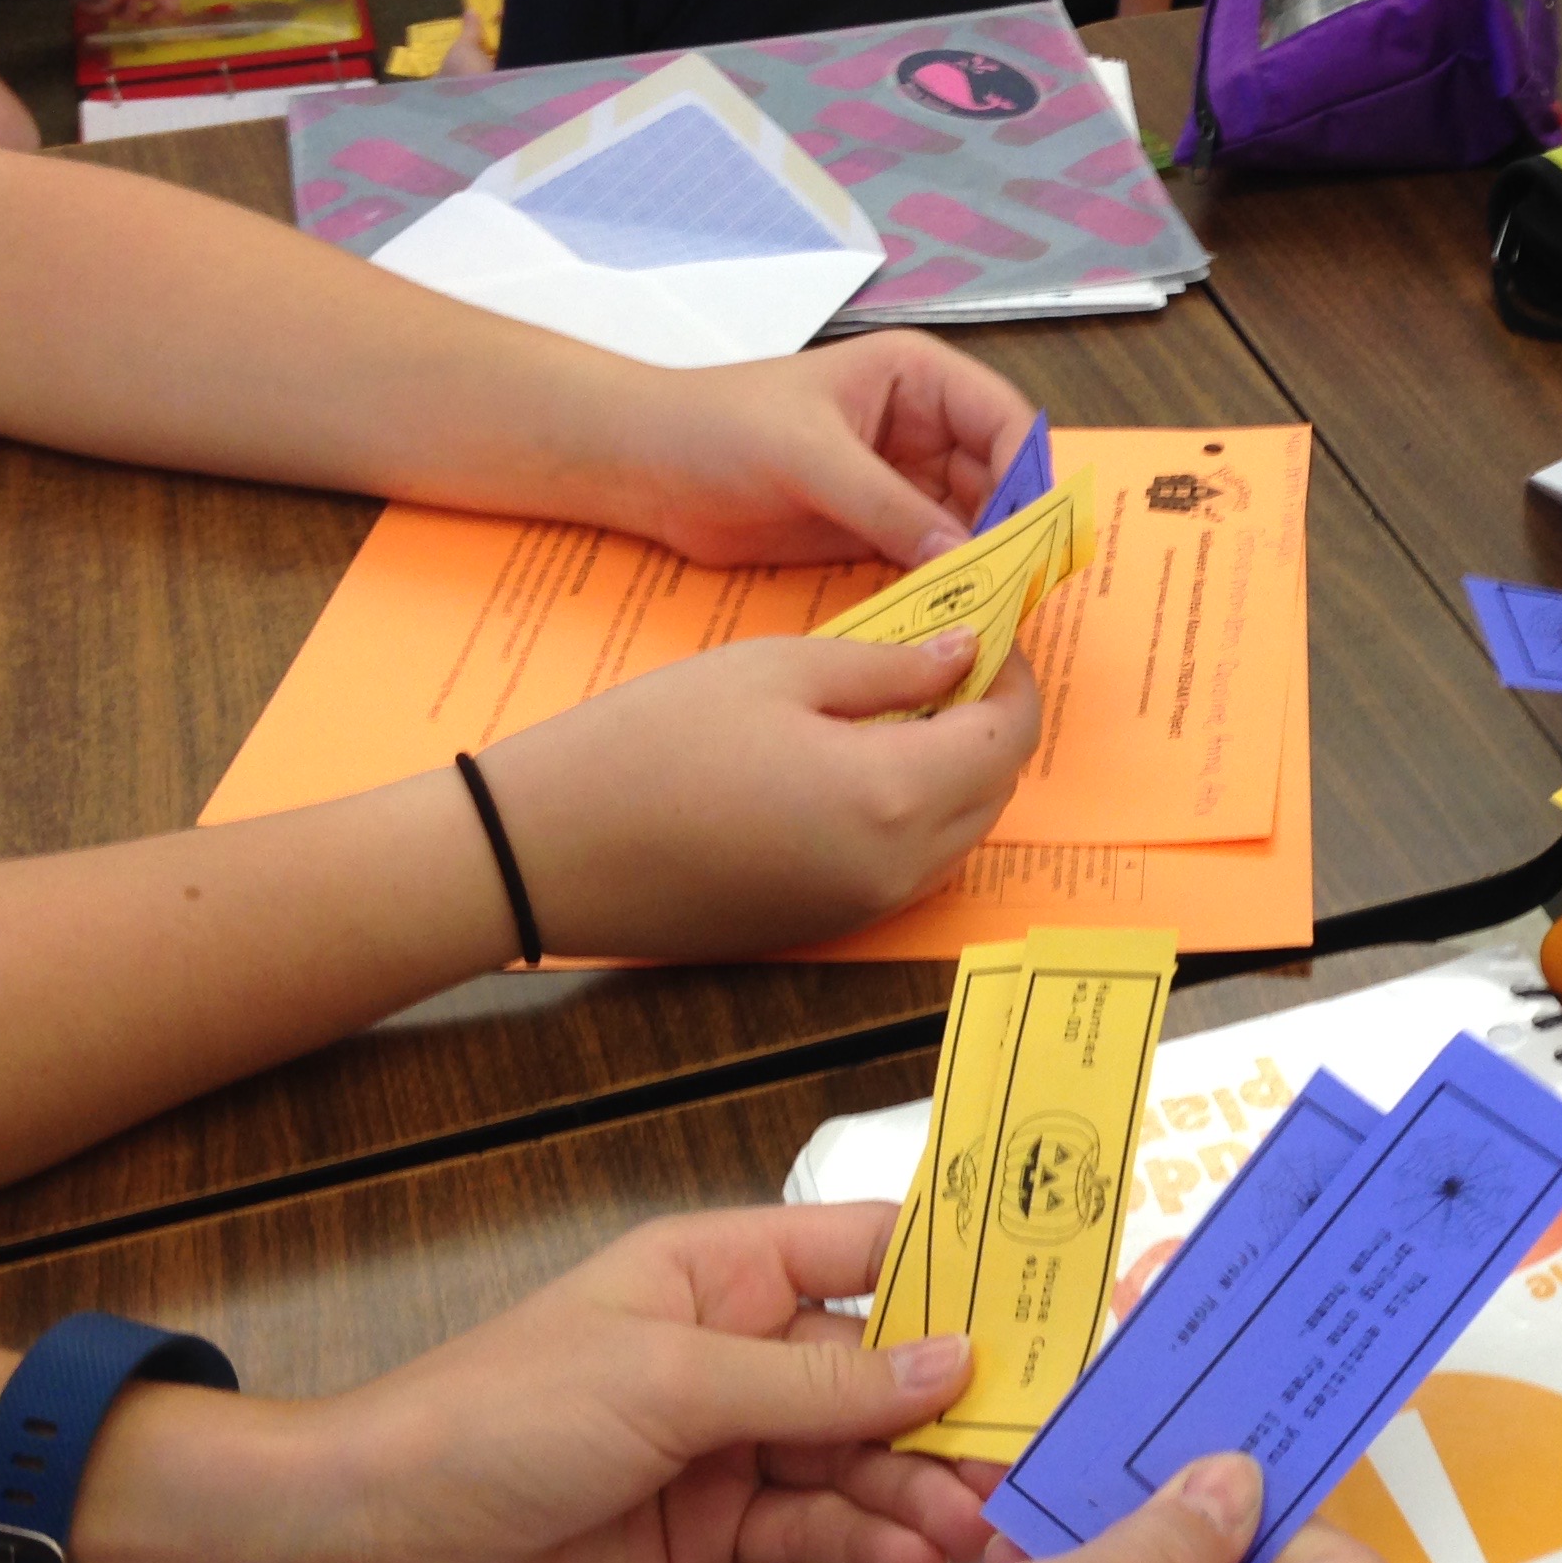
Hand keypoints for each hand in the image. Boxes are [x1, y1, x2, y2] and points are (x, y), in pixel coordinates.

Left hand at [75, 1205, 996, 1562]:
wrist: (359, 1559)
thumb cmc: (491, 1426)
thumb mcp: (668, 1383)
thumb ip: (820, 1380)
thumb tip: (958, 1360)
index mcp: (716, 1271)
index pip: (871, 1252)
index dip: (966, 1275)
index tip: (1065, 1307)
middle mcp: (732, 1352)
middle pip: (882, 1371)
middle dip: (960, 1412)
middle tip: (1040, 1457)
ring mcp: (724, 1451)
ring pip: (860, 1461)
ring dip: (923, 1492)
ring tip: (984, 1531)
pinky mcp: (709, 1540)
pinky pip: (817, 1533)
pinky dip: (871, 1548)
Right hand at [481, 631, 1038, 957]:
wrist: (548, 852)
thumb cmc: (650, 743)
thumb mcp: (775, 670)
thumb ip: (888, 665)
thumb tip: (964, 654)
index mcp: (894, 793)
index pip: (1010, 737)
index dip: (1013, 679)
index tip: (985, 634)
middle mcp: (897, 867)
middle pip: (998, 791)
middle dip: (990, 724)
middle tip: (944, 662)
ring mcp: (864, 909)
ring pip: (961, 836)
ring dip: (955, 773)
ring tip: (898, 709)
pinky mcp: (827, 927)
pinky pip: (908, 869)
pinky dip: (912, 817)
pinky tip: (857, 767)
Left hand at [626, 333, 1043, 570]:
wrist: (646, 468)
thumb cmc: (719, 428)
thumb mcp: (810, 458)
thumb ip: (888, 507)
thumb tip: (964, 557)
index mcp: (918, 379)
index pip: (1003, 421)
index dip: (1026, 474)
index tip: (1027, 534)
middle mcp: (923, 429)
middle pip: (999, 481)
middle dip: (1011, 530)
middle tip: (1015, 588)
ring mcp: (902, 484)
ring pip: (971, 527)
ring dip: (982, 565)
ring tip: (990, 610)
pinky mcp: (877, 533)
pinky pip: (930, 561)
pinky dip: (946, 588)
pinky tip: (951, 617)